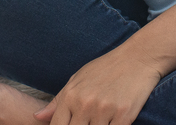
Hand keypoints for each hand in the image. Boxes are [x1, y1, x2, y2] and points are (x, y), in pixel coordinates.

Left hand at [34, 47, 161, 124]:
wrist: (138, 57)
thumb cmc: (107, 68)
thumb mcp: (78, 78)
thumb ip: (58, 101)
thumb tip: (37, 117)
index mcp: (70, 95)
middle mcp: (85, 104)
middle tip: (87, 122)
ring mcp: (104, 111)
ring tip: (101, 117)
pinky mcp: (123, 116)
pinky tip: (114, 120)